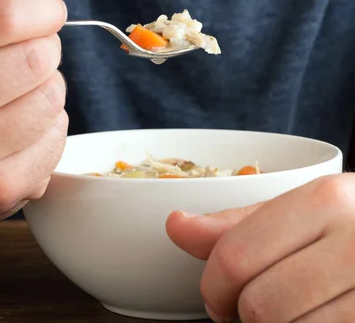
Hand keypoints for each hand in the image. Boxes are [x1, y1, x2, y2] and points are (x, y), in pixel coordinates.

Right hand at [0, 0, 68, 223]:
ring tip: (9, 93)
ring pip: (52, 97)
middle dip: (41, 46)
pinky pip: (57, 138)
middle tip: (18, 54)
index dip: (40, 6)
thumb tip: (39, 3)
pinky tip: (10, 126)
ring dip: (44, 87)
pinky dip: (45, 126)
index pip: (6, 15)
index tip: (42, 9)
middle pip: (36, 58)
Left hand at [167, 173, 354, 322]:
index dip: (213, 287)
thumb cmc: (350, 222)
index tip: (215, 297)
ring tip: (284, 312)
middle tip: (247, 310)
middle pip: (260, 305)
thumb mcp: (300, 209)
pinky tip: (310, 317)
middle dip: (241, 316)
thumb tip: (175, 225)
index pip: (237, 256)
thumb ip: (237, 224)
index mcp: (323, 201)